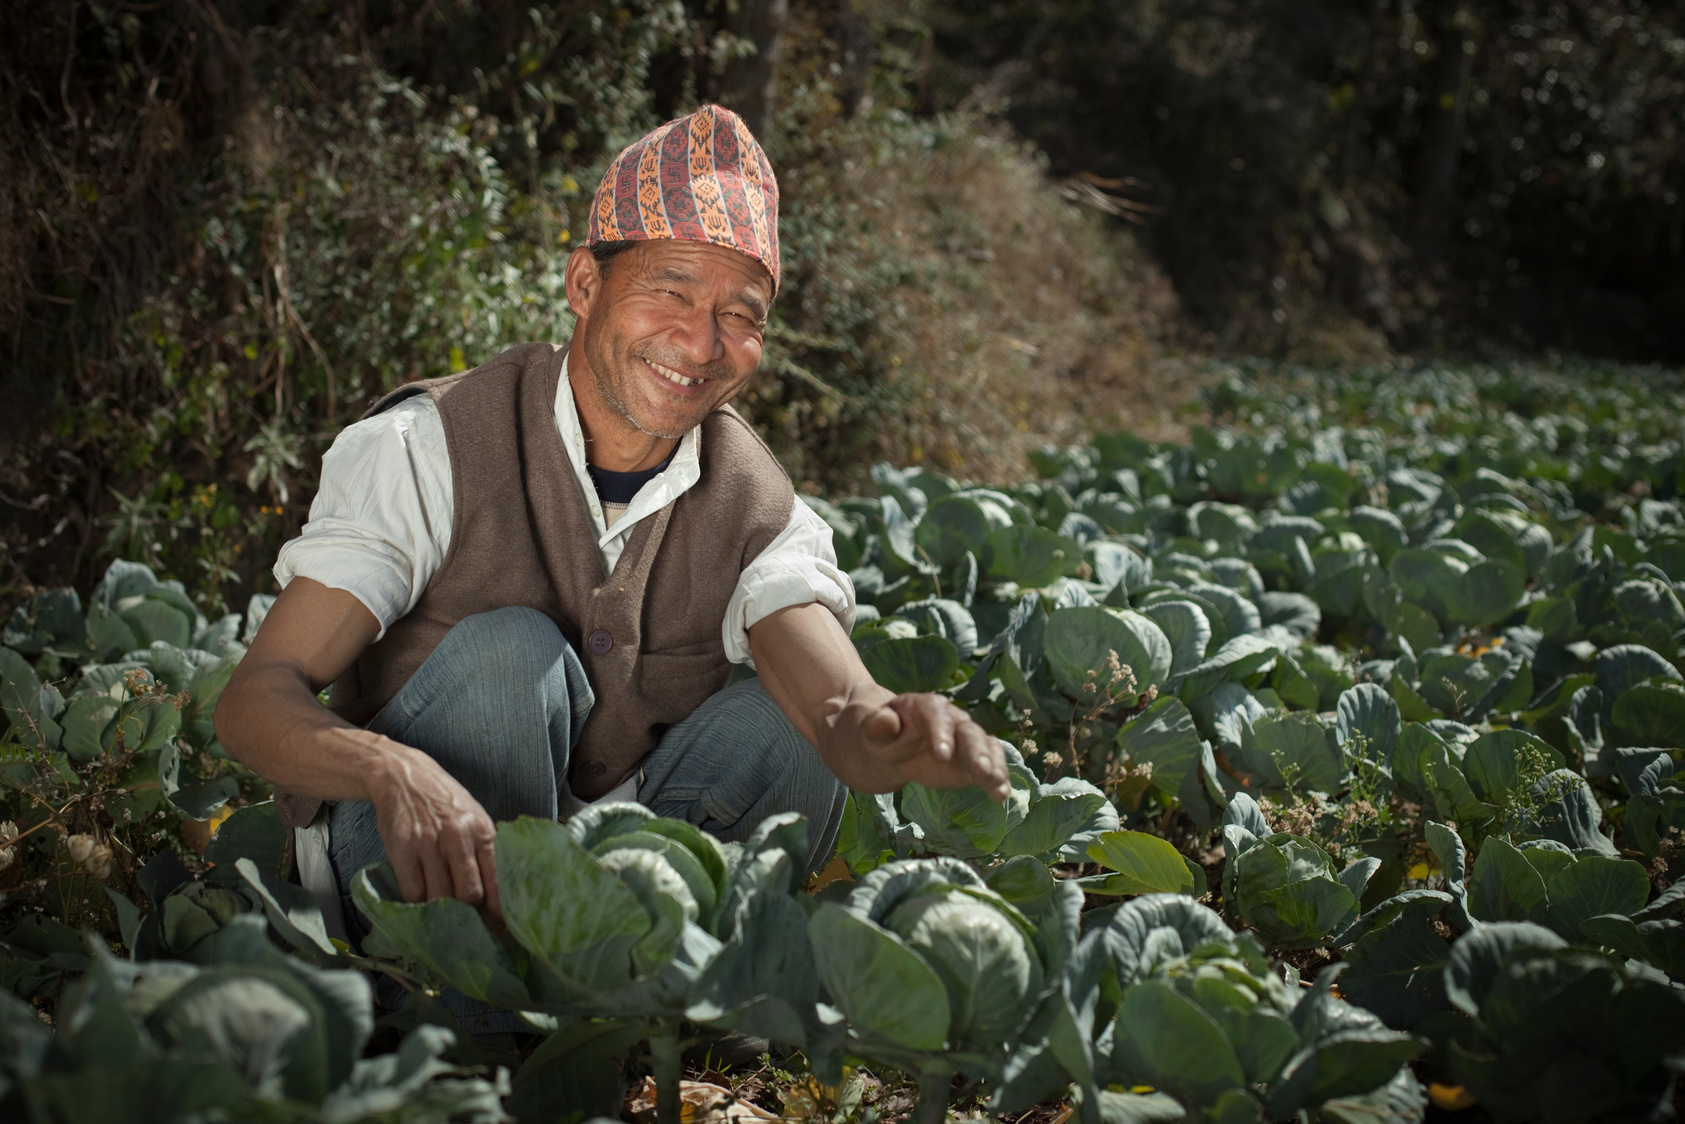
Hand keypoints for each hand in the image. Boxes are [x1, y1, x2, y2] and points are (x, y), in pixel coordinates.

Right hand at [366, 743, 501, 920]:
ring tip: (445, 923)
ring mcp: (429, 844)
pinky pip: (412, 891)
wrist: (404, 776)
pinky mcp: (402, 849)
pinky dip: (418, 906)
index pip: (496, 879)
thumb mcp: (473, 819)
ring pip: (440, 897)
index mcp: (483, 831)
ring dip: (443, 915)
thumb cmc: (444, 802)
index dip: (498, 911)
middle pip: (469, 894)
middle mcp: (458, 838)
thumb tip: (496, 894)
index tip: (500, 929)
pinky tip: (421, 908)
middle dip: (471, 917)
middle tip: (469, 929)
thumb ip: (484, 851)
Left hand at [847, 693, 1009, 799]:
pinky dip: (998, 778)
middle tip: (980, 770)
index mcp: (927, 707)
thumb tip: (886, 721)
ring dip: (993, 765)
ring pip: (986, 747)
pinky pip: (991, 764)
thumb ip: (878, 726)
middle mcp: (953, 719)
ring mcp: (967, 739)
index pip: (937, 715)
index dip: (941, 733)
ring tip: (997, 784)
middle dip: (976, 751)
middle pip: (968, 732)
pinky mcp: (974, 760)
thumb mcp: (873, 730)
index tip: (942, 755)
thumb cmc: (884, 735)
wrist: (894, 744)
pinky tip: (1000, 795)